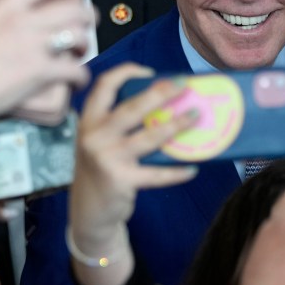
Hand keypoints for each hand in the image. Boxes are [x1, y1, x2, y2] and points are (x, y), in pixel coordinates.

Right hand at [0, 0, 96, 205]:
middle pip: (72, 8)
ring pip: (78, 35)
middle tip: (90, 20)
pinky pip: (74, 69)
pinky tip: (78, 79)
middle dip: (88, 14)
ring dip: (86, 43)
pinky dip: (81, 75)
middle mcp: (24, 21)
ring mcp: (34, 46)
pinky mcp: (41, 71)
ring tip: (81, 50)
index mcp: (6, 5)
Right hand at [70, 64, 197, 254]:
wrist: (88, 213)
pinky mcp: (121, 180)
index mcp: (89, 121)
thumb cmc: (100, 171)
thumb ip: (117, 125)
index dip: (126, 72)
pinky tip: (193, 168)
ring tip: (197, 116)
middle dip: (161, 93)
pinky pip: (156, 173)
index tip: (150, 71)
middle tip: (184, 85)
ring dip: (177, 124)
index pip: (104, 85)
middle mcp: (94, 136)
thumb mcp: (98, 143)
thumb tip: (162, 105)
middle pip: (133, 107)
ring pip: (150, 136)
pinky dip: (176, 171)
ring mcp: (107, 158)